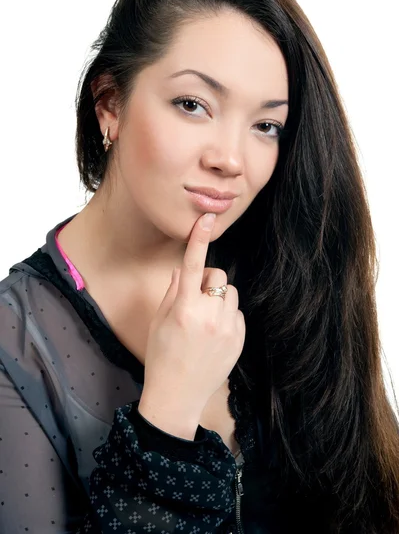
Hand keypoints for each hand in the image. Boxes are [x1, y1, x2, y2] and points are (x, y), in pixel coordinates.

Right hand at [138, 212, 245, 435]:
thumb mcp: (159, 321)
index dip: (198, 239)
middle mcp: (208, 316)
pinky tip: (213, 335)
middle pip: (218, 276)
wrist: (178, 396)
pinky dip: (226, 316)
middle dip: (207, 281)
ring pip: (231, 293)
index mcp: (184, 309)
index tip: (206, 219)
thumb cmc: (161, 357)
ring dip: (219, 298)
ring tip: (205, 320)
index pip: (193, 265)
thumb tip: (184, 269)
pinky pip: (237, 313)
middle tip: (195, 300)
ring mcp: (227, 329)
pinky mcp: (239, 339)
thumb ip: (173, 291)